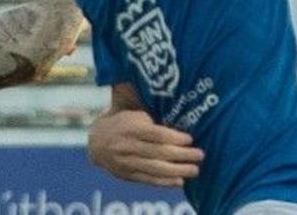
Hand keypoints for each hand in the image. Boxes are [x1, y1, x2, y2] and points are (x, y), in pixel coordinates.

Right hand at [87, 109, 203, 186]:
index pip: (155, 134)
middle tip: (200, 155)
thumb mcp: (133, 114)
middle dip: (182, 155)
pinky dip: (165, 182)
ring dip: (178, 170)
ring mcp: (126, 162)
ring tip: (195, 170)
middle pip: (158, 152)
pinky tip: (180, 182)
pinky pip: (148, 180)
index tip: (190, 138)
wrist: (96, 141)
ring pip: (155, 168)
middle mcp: (126, 145)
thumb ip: (152, 121)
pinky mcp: (127, 175)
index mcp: (130, 127)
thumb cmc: (122, 123)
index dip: (174, 137)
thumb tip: (180, 125)